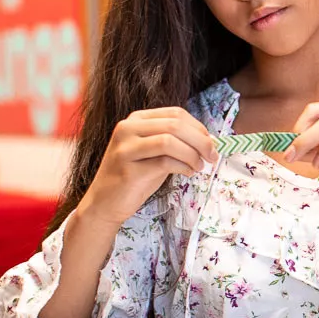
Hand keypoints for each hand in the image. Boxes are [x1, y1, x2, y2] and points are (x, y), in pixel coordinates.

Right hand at [78, 107, 216, 228]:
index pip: (176, 114)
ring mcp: (125, 148)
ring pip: (170, 141)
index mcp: (136, 120)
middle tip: (213, 156)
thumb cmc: (135, 177)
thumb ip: (176, 142)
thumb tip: (209, 141)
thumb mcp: (155, 152)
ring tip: (199, 167)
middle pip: (175, 125)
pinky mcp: (128, 169)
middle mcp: (127, 128)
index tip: (211, 143)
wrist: (105, 203)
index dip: (199, 127)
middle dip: (201, 141)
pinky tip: (188, 173)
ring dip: (193, 155)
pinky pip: (165, 162)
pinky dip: (183, 167)